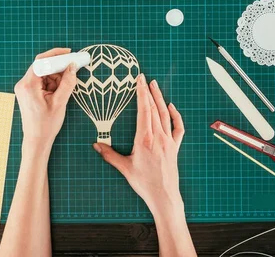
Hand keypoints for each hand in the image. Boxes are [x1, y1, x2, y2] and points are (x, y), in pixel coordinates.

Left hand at [14, 48, 77, 152]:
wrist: (36, 140)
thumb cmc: (46, 125)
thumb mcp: (60, 102)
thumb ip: (67, 83)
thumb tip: (72, 67)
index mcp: (28, 85)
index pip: (41, 61)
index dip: (56, 55)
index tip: (69, 53)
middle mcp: (23, 84)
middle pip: (42, 67)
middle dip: (58, 69)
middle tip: (72, 72)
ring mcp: (24, 88)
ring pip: (44, 74)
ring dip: (56, 79)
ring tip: (61, 93)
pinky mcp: (28, 92)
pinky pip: (42, 81)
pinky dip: (52, 84)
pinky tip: (57, 94)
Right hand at [93, 74, 184, 215]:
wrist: (164, 196)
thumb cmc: (144, 183)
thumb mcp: (124, 168)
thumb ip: (110, 155)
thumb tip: (96, 145)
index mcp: (145, 139)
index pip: (144, 110)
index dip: (141, 93)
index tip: (139, 80)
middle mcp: (158, 137)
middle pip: (154, 108)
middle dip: (149, 92)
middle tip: (144, 78)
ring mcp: (168, 141)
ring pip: (165, 115)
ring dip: (160, 99)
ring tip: (155, 86)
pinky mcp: (175, 147)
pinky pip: (178, 127)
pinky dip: (176, 115)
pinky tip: (172, 107)